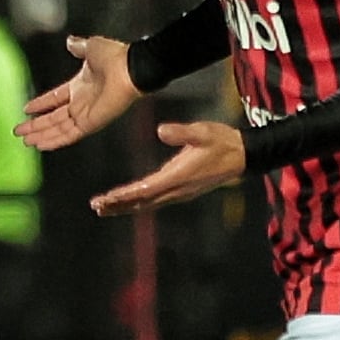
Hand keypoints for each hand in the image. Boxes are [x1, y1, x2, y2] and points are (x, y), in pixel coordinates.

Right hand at [17, 33, 139, 148]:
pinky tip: (40, 144)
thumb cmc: (116, 56)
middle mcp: (81, 102)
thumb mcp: (91, 47)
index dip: (41, 104)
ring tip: (25, 141)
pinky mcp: (90, 123)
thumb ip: (78, 47)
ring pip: (58, 129)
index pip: (55, 98)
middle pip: (54, 118)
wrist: (130, 68)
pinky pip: (69, 135)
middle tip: (19, 131)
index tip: (27, 109)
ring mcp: (85, 114)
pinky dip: (54, 140)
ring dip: (40, 135)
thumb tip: (70, 41)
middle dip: (36, 125)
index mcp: (80, 86)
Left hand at [90, 120, 244, 215]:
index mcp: (178, 176)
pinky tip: (129, 201)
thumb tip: (160, 131)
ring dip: (126, 207)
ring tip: (104, 208)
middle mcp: (177, 190)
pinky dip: (138, 203)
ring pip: (148, 204)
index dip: (124, 194)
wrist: (243, 155)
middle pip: (143, 202)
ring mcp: (180, 193)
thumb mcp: (203, 132)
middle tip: (96, 207)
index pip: (145, 189)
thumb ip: (182, 132)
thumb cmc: (222, 141)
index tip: (106, 198)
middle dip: (119, 205)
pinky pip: (155, 201)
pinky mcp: (182, 191)